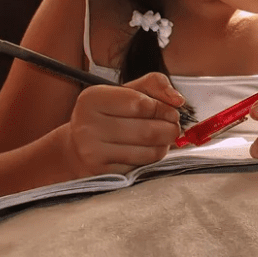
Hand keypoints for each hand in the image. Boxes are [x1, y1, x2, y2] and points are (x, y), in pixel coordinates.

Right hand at [64, 72, 183, 176]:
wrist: (80, 145)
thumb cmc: (110, 114)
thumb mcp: (128, 90)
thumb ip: (155, 84)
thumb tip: (178, 100)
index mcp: (92, 98)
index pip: (141, 104)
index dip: (164, 109)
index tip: (172, 111)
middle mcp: (87, 125)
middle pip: (147, 131)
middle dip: (170, 129)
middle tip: (173, 126)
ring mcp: (92, 152)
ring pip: (149, 150)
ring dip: (165, 144)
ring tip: (162, 138)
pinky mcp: (102, 172)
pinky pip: (142, 165)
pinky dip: (153, 157)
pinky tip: (148, 149)